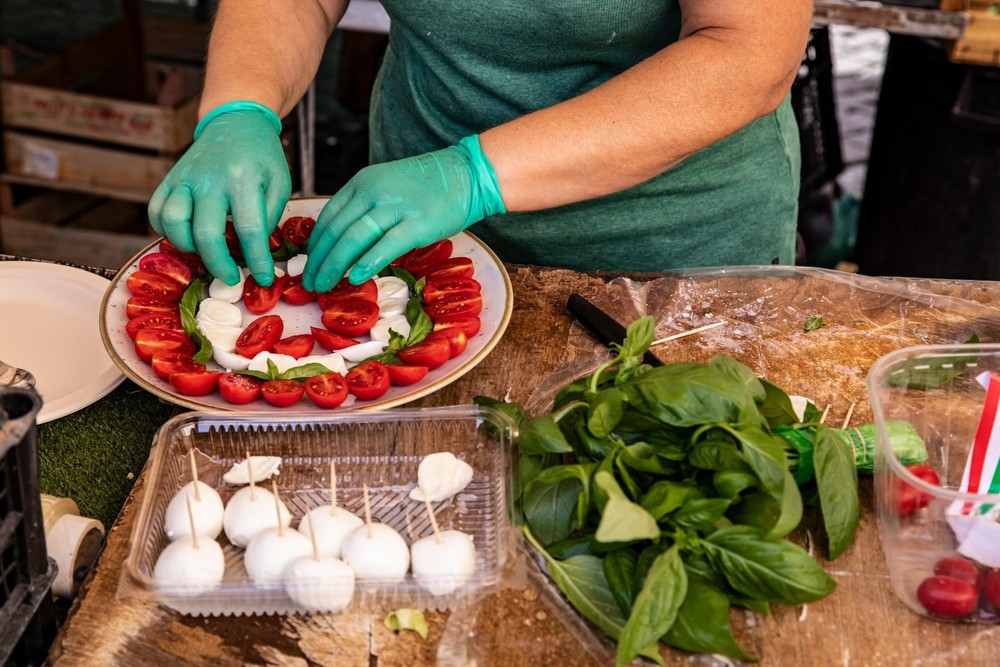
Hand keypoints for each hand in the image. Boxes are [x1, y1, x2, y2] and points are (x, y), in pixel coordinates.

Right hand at [148, 105, 290, 285]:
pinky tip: (186, 236)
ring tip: (207, 252)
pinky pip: (157, 212)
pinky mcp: (169, 179)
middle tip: (232, 278)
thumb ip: (269, 215)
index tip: (263, 279)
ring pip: (174, 224)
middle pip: (206, 234)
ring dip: (189, 248)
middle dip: (220, 265)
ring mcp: (184, 178)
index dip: (256, 261)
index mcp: (243, 179)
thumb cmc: (262, 156)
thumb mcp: (279, 182)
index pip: (249, 230)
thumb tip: (256, 249)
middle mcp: (209, 179)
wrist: (235, 121)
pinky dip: (166, 231)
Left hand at [301, 135, 504, 292]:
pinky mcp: (416, 224)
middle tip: (309, 283)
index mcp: (361, 183)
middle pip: (335, 230)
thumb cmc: (428, 186)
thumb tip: (344, 243)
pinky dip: (367, 264)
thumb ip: (365, 209)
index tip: (308, 265)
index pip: (328, 217)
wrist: (467, 173)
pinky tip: (355, 279)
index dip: (314, 245)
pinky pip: (385, 246)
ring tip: (324, 286)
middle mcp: (372, 192)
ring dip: (334, 266)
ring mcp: (394, 207)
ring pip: (353, 239)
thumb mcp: (387, 187)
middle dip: (318, 261)